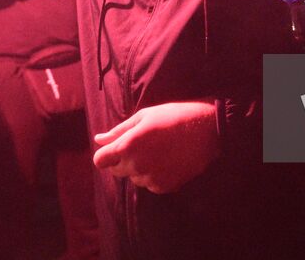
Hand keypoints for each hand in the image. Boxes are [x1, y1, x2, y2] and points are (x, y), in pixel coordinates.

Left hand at [92, 100, 218, 194]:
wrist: (206, 130)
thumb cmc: (173, 116)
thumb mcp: (144, 116)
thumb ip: (119, 131)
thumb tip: (99, 139)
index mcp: (128, 146)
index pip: (100, 160)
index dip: (105, 154)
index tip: (115, 148)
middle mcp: (136, 166)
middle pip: (116, 170)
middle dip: (122, 159)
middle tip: (141, 145)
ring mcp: (150, 178)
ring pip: (134, 178)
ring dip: (139, 168)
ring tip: (157, 151)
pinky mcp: (164, 187)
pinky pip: (149, 184)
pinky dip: (154, 176)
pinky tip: (167, 161)